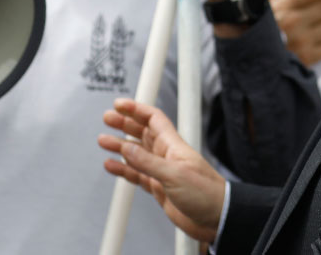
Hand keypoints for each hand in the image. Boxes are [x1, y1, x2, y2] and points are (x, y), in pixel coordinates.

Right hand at [99, 98, 226, 242]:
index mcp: (173, 145)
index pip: (153, 119)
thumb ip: (149, 162)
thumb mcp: (175, 175)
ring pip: (136, 154)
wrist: (216, 217)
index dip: (136, 109)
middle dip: (125, 124)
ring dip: (120, 146)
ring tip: (104, 141)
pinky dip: (123, 169)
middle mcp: (166, 155)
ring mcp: (162, 171)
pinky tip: (112, 166)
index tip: (120, 104)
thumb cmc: (206, 193)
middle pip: (142, 133)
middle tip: (107, 118)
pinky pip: (137, 174)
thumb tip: (127, 148)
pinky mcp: (159, 188)